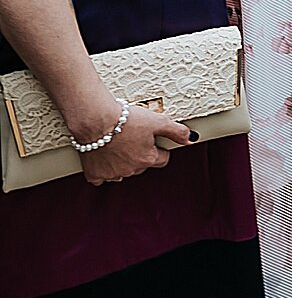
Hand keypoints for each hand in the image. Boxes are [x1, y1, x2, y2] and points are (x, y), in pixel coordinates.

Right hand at [77, 96, 197, 184]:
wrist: (95, 121)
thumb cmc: (125, 120)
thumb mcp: (158, 120)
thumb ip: (177, 131)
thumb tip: (191, 138)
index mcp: (148, 159)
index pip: (162, 159)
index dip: (159, 148)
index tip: (152, 139)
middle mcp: (131, 170)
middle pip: (142, 164)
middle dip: (141, 154)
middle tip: (133, 137)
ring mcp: (112, 173)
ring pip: (123, 171)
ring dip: (123, 162)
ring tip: (118, 144)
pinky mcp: (95, 173)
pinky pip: (101, 178)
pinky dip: (103, 170)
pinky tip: (104, 157)